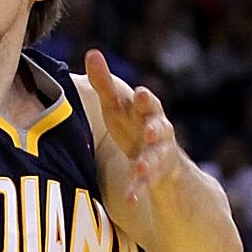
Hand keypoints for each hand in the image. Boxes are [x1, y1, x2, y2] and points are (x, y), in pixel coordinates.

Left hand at [83, 51, 181, 210]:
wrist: (159, 159)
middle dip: (156, 127)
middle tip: (151, 129)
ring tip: (142, 170)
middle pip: (160, 126)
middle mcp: (158, 130)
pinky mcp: (157, 175)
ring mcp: (160, 154)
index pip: (146, 102)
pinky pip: (147, 183)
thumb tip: (92, 52)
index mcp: (147, 111)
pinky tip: (131, 199)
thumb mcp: (117, 105)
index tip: (140, 95)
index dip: (144, 99)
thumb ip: (104, 82)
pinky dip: (138, 190)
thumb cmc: (132, 124)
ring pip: (156, 157)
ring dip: (149, 163)